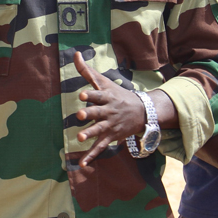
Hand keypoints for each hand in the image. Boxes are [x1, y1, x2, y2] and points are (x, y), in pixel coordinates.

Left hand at [73, 51, 148, 167]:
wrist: (142, 112)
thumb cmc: (118, 94)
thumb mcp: (104, 81)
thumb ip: (87, 70)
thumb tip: (75, 53)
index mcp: (107, 97)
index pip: (98, 94)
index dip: (90, 94)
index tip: (82, 94)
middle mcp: (108, 111)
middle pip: (97, 113)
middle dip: (89, 114)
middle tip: (79, 114)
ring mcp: (110, 125)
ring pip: (98, 130)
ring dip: (89, 134)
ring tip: (79, 137)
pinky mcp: (110, 137)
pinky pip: (100, 147)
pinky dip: (91, 156)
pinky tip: (82, 164)